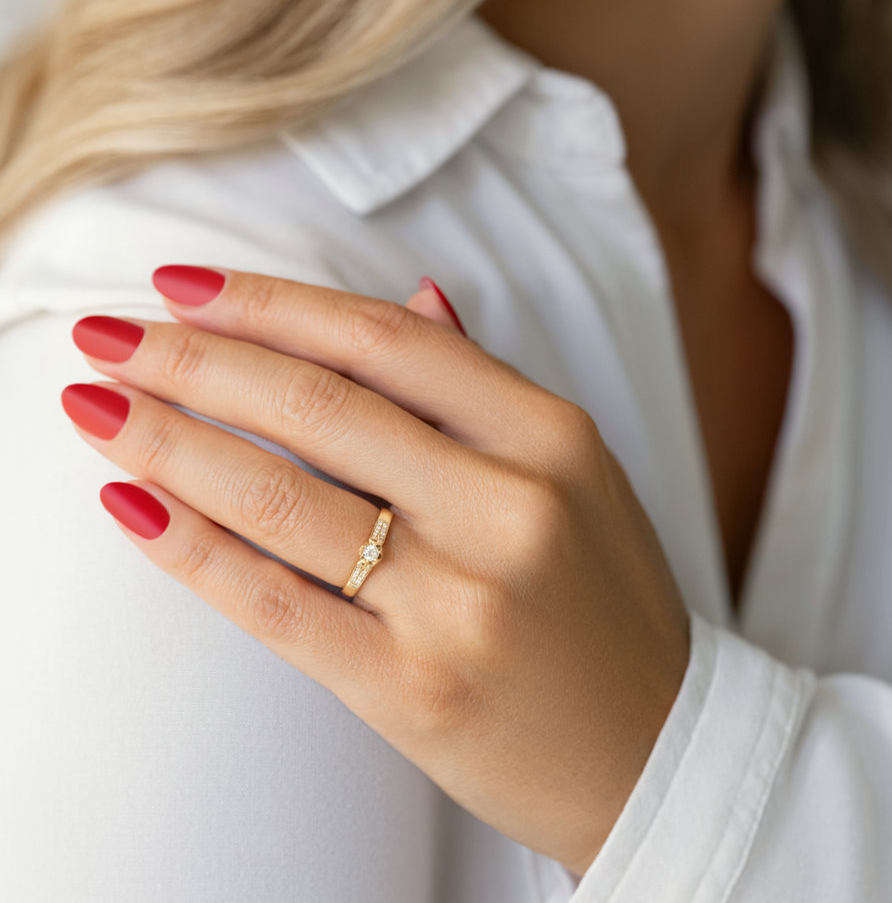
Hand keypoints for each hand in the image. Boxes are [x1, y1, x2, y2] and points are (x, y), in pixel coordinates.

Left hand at [61, 265, 690, 875]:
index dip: (270, 303)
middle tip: (111, 336)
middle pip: (316, 404)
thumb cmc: (607, 603)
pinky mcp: (410, 686)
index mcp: (550, 437)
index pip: (384, 341)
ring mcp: (458, 600)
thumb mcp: (575, 476)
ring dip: (166, 440)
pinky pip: (273, 599)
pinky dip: (189, 547)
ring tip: (96, 405)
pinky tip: (130, 504)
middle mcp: (507, 507)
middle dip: (193, 360)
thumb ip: (483, 388)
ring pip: (279, 494)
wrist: (654, 745)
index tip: (185, 288)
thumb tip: (414, 299)